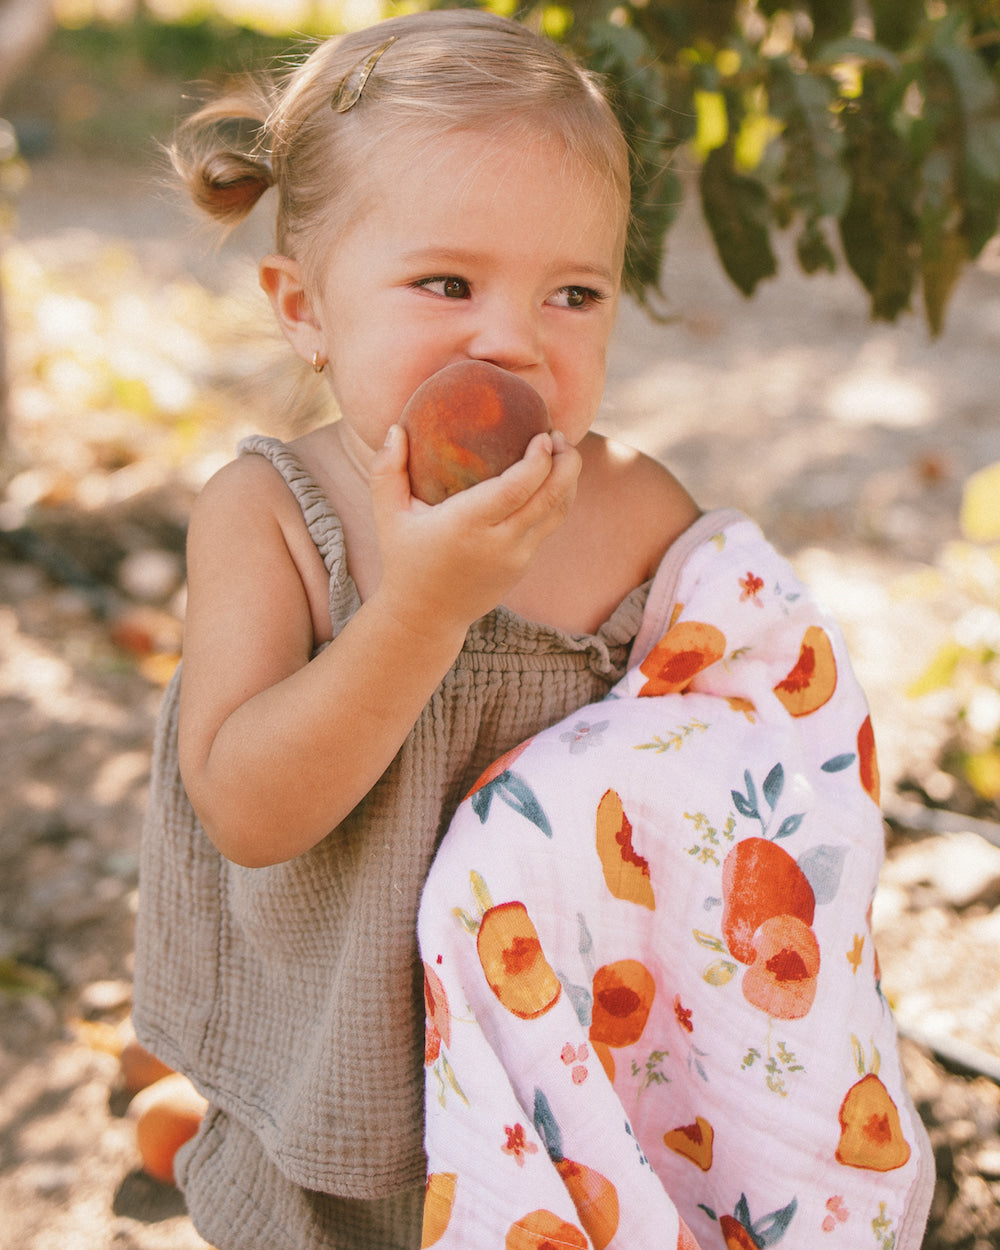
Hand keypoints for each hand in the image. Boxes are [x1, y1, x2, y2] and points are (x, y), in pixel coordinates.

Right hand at [369, 423, 580, 635]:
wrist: (427, 615)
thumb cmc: (404, 558)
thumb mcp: (388, 516)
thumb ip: (386, 470)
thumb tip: (395, 427)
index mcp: (466, 526)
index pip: (515, 490)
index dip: (537, 461)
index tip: (542, 434)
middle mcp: (498, 543)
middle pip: (549, 498)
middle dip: (565, 463)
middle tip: (557, 435)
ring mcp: (516, 557)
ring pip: (558, 513)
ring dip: (568, 479)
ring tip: (560, 452)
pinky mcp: (524, 565)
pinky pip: (549, 525)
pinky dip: (556, 498)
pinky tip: (549, 477)